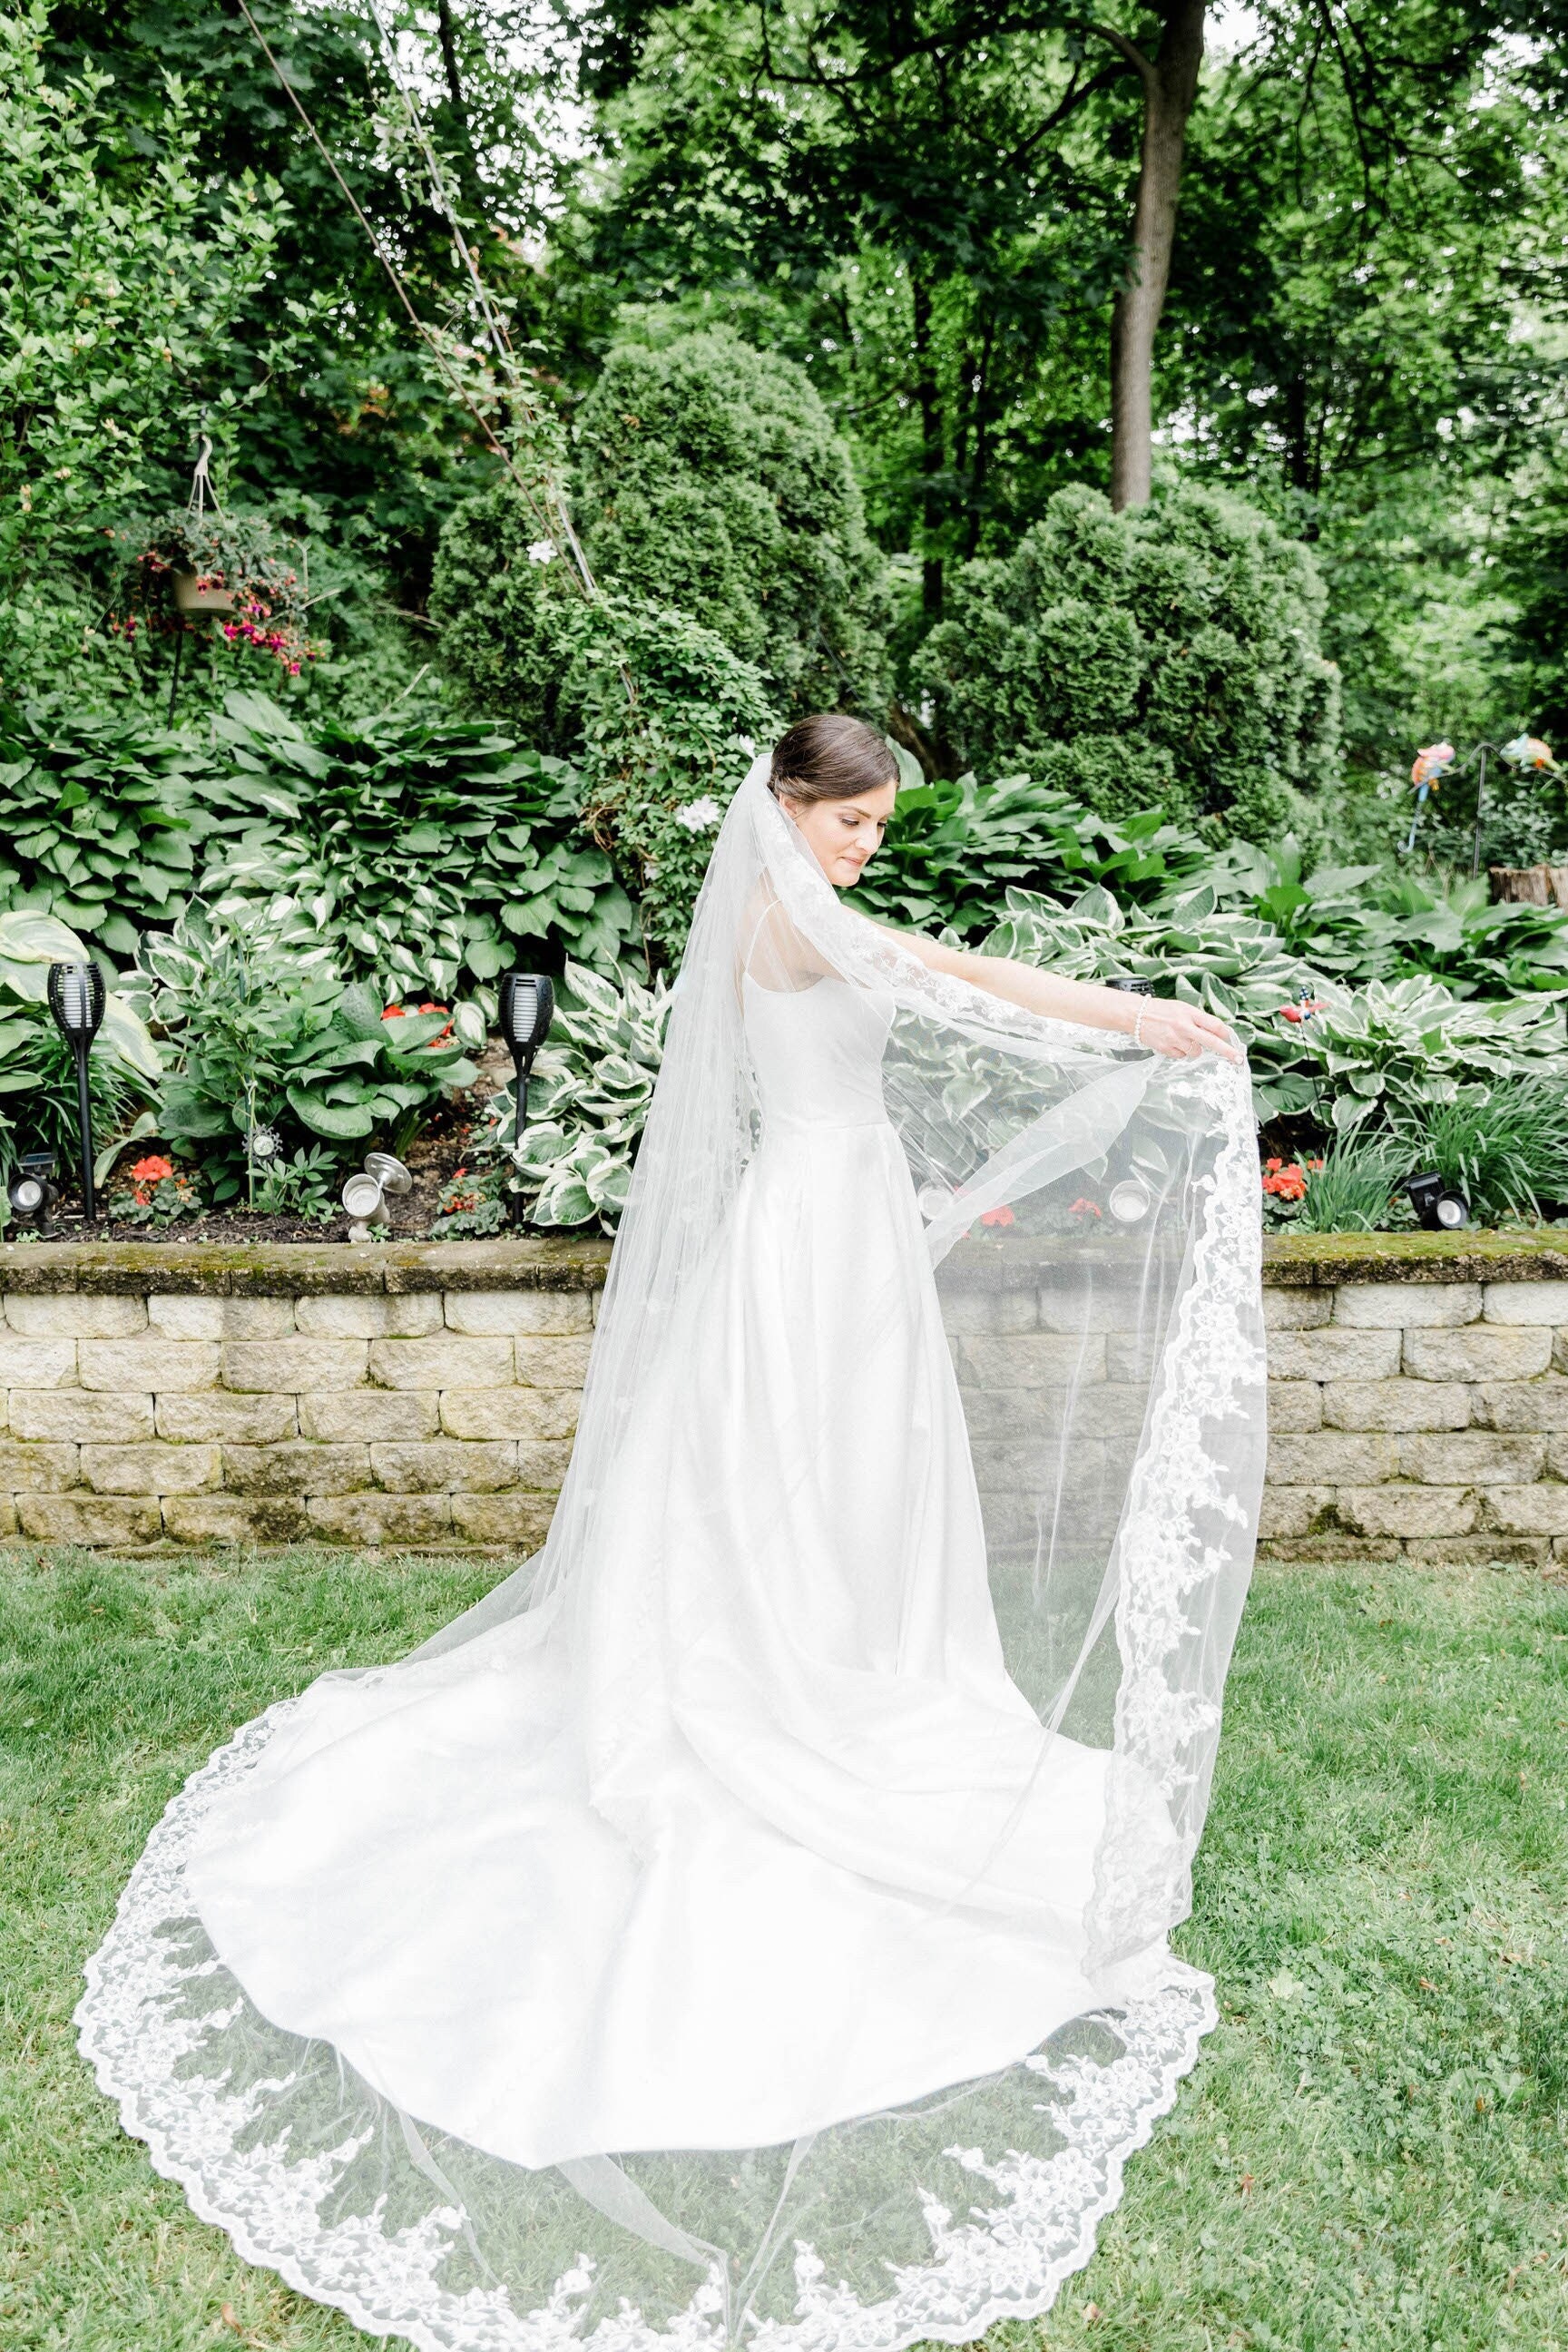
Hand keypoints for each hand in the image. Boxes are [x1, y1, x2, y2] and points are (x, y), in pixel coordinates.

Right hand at [1124, 996, 1240, 1062]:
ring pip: (1196, 1052)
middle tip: (1238, 1059)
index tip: (1232, 1039)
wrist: (1135, 1015)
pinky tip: (1172, 1042)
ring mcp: (1175, 1039)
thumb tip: (1216, 1032)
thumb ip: (1198, 1019)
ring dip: (1194, 1048)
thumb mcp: (1181, 1008)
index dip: (1225, 1033)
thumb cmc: (1160, 1010)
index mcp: (1189, 1013)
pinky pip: (1181, 1056)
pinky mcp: (1166, 1049)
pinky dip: (1180, 1051)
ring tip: (1182, 1038)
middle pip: (1211, 1041)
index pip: (1214, 1024)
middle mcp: (1184, 1026)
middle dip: (1227, 1051)